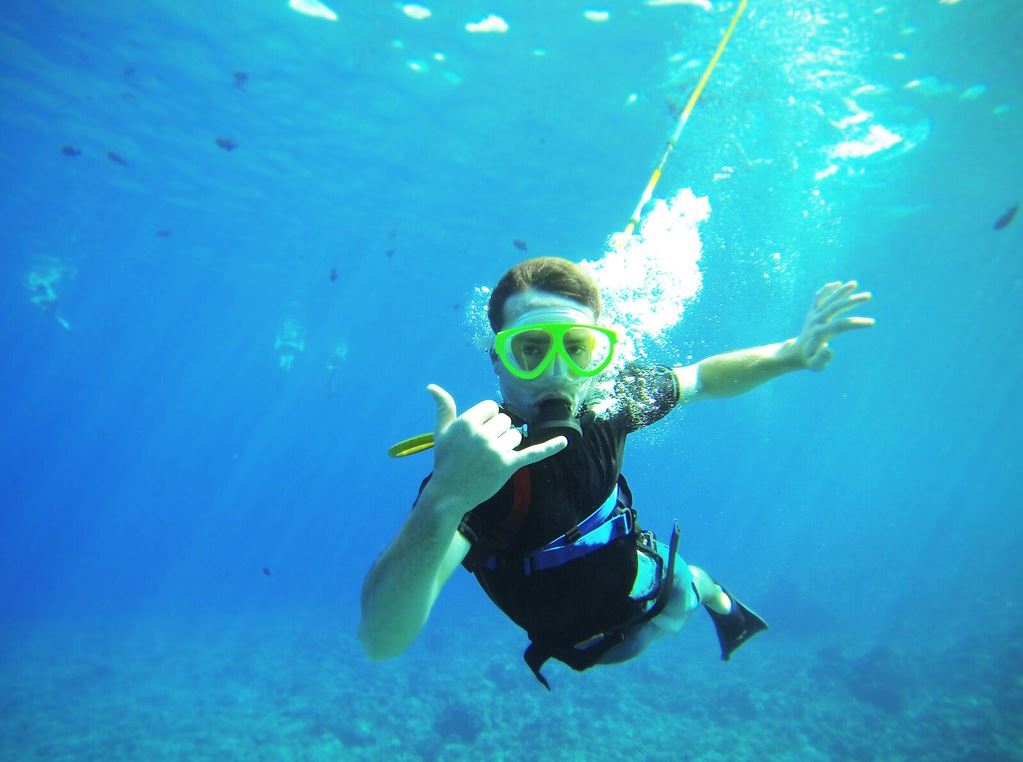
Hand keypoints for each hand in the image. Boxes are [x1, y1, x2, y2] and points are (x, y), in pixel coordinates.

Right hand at [424, 384, 566, 510]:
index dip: (487, 419)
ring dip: (507, 444)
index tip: (478, 433)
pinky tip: (564, 441)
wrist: (449, 494)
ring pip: (516, 435)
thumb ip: (444, 407)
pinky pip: (533, 453)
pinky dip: (550, 447)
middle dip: (498, 432)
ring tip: (490, 459)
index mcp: (467, 422)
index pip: (492, 407)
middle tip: (483, 449)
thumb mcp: (441, 432)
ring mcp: (496, 450)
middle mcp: (482, 434)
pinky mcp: (508, 466)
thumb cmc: (445, 461)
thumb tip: (432, 387)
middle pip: (505, 420)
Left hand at [790, 281, 873, 370]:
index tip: (872, 322)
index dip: (857, 323)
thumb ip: (822, 359)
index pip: (841, 325)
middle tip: (869, 295)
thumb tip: (828, 349)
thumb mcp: (815, 365)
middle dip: (852, 300)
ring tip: (854, 283)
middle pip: (835, 307)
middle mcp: (816, 321)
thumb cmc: (809, 360)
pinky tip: (837, 284)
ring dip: (841, 291)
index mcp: (819, 333)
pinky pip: (818, 298)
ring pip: (828, 299)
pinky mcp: (811, 313)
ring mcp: (813, 315)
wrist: (794, 354)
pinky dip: (826, 290)